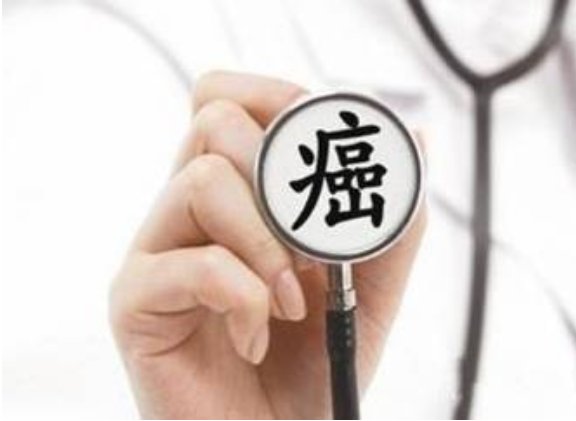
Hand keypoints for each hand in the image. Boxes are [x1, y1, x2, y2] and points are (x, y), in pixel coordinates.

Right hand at [110, 71, 426, 418]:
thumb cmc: (310, 364)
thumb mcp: (369, 287)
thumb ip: (390, 220)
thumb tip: (413, 138)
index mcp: (237, 194)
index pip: (231, 101)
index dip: (277, 97)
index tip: (324, 138)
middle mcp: (190, 210)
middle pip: (212, 118)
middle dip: (279, 171)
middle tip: (309, 239)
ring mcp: (158, 250)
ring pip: (202, 181)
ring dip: (268, 243)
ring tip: (292, 300)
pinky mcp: (135, 300)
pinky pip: (189, 265)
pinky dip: (244, 299)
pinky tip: (255, 337)